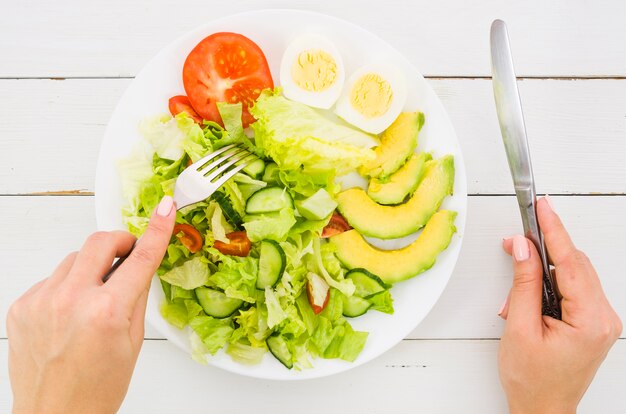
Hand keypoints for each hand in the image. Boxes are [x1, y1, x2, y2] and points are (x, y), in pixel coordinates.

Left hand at [7, 196, 175, 413]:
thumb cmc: (97, 388)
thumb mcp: (132, 342)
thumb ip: (136, 296)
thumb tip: (139, 265)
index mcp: (106, 312)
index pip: (139, 258)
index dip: (157, 230)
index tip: (165, 210)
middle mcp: (70, 300)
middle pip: (98, 242)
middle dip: (118, 242)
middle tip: (127, 253)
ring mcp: (41, 301)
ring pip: (74, 259)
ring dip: (91, 267)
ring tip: (95, 297)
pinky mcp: (22, 306)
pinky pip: (52, 278)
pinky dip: (67, 286)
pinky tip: (71, 312)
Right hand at [498, 197, 621, 413]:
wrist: (543, 409)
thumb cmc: (532, 380)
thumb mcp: (520, 328)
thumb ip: (523, 284)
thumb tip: (524, 249)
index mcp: (590, 320)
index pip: (569, 262)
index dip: (554, 231)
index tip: (543, 207)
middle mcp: (603, 318)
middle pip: (574, 264)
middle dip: (543, 248)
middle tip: (515, 239)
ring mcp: (601, 320)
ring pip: (573, 274)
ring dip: (543, 268)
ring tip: (517, 273)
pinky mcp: (592, 321)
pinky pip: (573, 288)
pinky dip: (550, 282)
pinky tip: (530, 290)